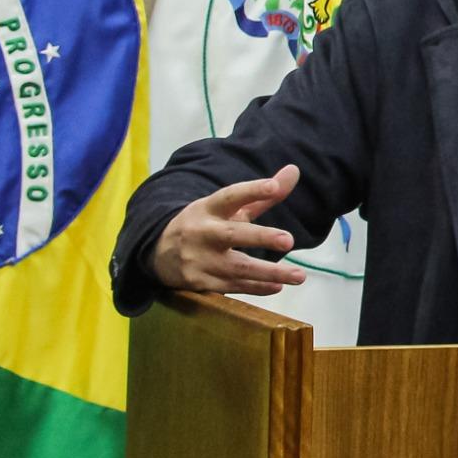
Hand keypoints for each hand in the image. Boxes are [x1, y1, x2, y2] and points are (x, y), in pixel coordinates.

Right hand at [151, 165, 308, 296]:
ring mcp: (199, 260)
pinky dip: (256, 288)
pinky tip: (278, 286)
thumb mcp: (226, 207)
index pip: (231, 196)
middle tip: (289, 240)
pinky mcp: (199, 283)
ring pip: (236, 268)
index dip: (252, 190)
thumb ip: (262, 195)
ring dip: (269, 273)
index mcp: (209, 208)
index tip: (274, 187)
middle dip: (261, 237)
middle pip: (232, 234)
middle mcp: (203, 233)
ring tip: (299, 275)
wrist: (158, 253)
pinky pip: (232, 287)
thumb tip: (295, 169)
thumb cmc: (205, 225)